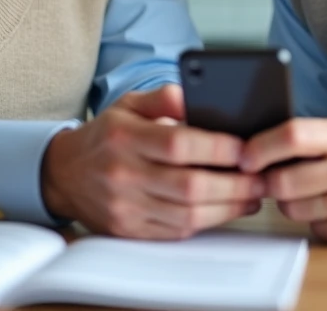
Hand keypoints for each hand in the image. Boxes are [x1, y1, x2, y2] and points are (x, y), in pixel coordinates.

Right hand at [41, 85, 265, 238]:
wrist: (64, 174)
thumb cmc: (106, 136)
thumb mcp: (128, 104)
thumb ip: (164, 97)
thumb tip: (198, 96)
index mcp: (124, 137)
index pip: (178, 144)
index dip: (217, 149)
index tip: (247, 148)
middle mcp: (123, 174)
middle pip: (189, 186)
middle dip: (234, 184)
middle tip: (262, 178)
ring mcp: (125, 207)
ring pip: (187, 214)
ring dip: (228, 207)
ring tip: (252, 194)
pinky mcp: (130, 230)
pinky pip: (176, 231)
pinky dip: (207, 221)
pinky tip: (227, 209)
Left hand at [240, 117, 326, 245]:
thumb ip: (318, 136)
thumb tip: (263, 145)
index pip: (293, 135)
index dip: (259, 147)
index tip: (242, 155)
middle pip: (285, 181)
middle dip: (270, 183)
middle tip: (269, 178)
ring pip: (296, 210)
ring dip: (291, 204)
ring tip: (308, 192)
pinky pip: (319, 230)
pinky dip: (318, 222)